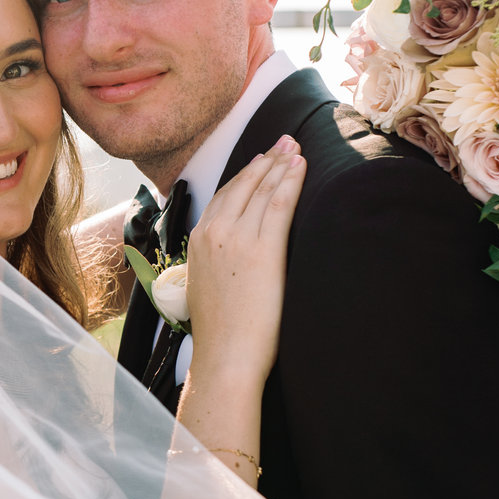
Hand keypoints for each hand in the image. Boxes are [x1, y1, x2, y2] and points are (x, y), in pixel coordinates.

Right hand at [184, 135, 305, 390]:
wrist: (225, 356)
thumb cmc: (220, 332)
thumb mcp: (204, 286)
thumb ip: (214, 261)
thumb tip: (230, 256)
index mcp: (197, 240)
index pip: (225, 196)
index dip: (247, 174)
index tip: (262, 159)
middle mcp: (214, 232)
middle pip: (244, 185)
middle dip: (267, 160)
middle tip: (285, 142)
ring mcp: (237, 239)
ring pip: (263, 190)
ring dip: (282, 165)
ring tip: (296, 149)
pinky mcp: (263, 249)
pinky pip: (280, 205)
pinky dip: (291, 181)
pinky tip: (301, 168)